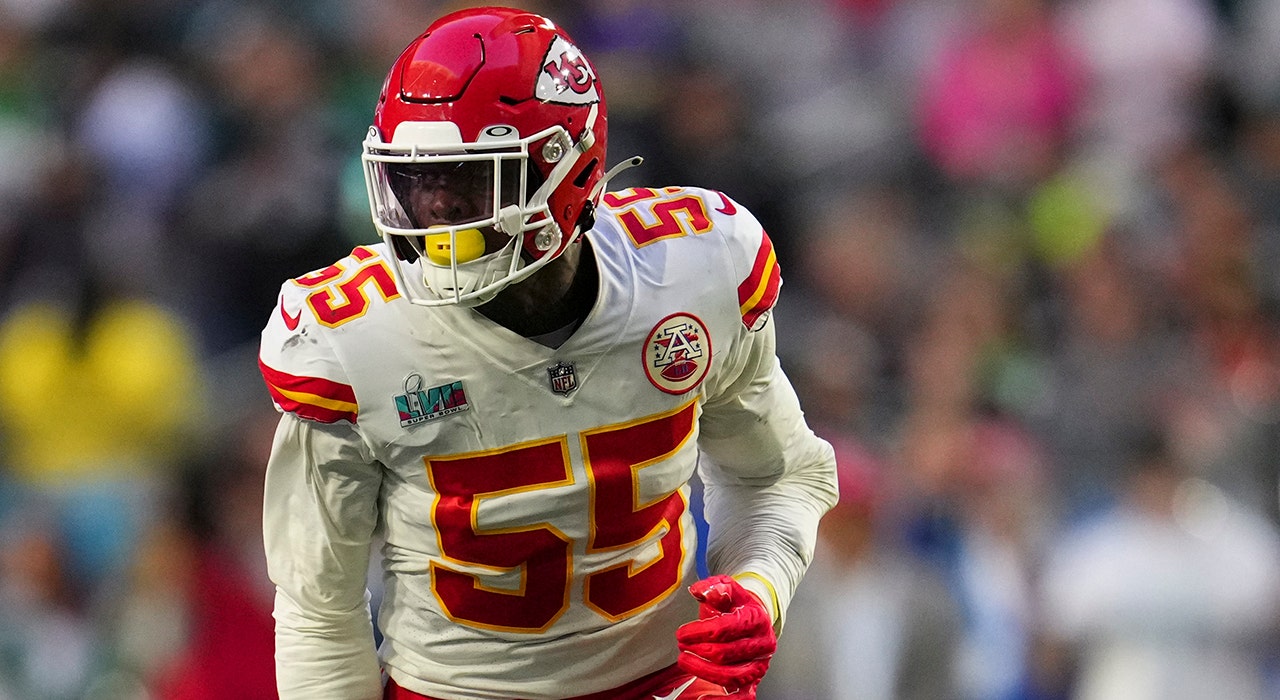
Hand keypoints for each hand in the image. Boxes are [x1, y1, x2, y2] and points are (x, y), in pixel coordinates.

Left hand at [675, 575, 776, 696]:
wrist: (756, 620)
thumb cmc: (737, 607)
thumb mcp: (728, 590)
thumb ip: (715, 587)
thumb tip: (699, 590)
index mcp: (756, 619)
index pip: (725, 628)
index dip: (699, 632)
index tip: (681, 633)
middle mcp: (761, 644)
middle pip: (725, 653)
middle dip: (698, 651)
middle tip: (681, 646)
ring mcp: (759, 665)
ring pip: (731, 676)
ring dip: (703, 671)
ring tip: (684, 661)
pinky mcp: (754, 682)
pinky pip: (742, 697)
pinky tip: (704, 699)